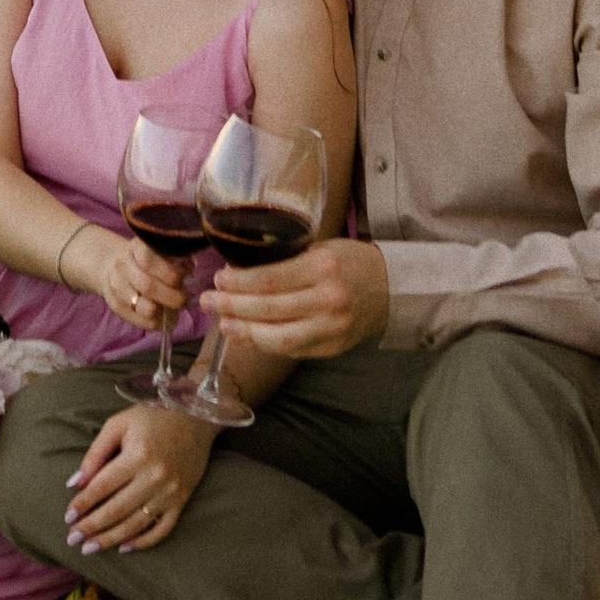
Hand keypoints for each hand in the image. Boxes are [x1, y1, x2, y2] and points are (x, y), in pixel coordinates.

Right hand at [63, 224, 198, 331]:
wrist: (110, 267)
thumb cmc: (145, 260)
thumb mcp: (157, 249)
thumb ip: (174, 256)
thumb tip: (190, 268)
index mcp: (135, 247)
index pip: (149, 260)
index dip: (171, 272)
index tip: (187, 276)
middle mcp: (122, 265)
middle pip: (147, 286)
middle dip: (172, 296)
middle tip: (185, 299)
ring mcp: (116, 286)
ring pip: (144, 307)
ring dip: (165, 311)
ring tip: (175, 308)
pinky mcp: (115, 304)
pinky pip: (141, 321)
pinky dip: (157, 322)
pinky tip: (163, 316)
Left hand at [64, 404, 213, 557]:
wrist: (195, 416)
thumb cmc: (151, 417)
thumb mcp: (118, 424)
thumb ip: (96, 453)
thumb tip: (75, 483)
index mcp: (137, 455)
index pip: (102, 486)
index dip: (83, 503)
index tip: (68, 517)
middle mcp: (155, 477)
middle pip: (117, 509)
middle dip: (91, 527)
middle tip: (72, 539)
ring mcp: (171, 492)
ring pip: (136, 524)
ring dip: (111, 539)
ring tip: (90, 548)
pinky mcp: (182, 500)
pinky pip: (162, 529)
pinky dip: (143, 542)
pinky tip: (124, 547)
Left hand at [207, 237, 389, 362]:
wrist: (393, 289)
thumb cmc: (351, 262)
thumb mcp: (322, 248)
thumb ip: (287, 260)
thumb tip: (239, 272)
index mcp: (323, 267)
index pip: (271, 279)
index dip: (239, 283)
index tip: (218, 280)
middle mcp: (328, 300)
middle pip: (270, 310)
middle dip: (233, 307)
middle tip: (207, 302)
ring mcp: (332, 328)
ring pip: (279, 339)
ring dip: (246, 333)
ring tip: (223, 324)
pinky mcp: (333, 348)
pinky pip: (293, 350)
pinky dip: (267, 344)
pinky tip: (248, 336)